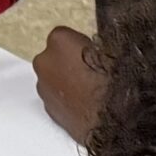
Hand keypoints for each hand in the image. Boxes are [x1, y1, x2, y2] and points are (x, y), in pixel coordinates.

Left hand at [31, 25, 105, 145]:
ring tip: (89, 90)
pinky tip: (83, 103)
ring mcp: (42, 86)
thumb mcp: (112, 51)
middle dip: (67, 61)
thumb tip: (96, 48)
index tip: (92, 53)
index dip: (79, 45)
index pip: (65, 35)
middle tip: (90, 72)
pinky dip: (65, 98)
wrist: (112, 120)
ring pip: (53, 78)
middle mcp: (43, 61)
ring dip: (65, 81)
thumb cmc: (113, 83)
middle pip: (54, 57)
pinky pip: (55, 97)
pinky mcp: (46, 108)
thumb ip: (95, 45)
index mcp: (59, 40)